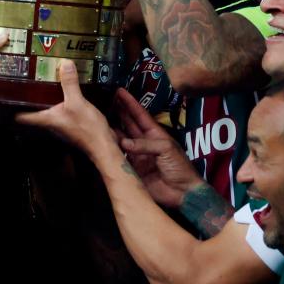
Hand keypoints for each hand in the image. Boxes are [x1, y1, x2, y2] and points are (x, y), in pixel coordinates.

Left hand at [17, 60, 117, 156]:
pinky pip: (60, 106)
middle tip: (24, 77)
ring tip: (42, 77)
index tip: (5, 92)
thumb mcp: (77, 102)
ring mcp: (60, 122)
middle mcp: (50, 121)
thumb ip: (69, 83)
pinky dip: (59, 96)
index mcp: (46, 118)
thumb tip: (64, 63)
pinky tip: (64, 86)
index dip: (11, 107)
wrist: (103, 145)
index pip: (21, 116)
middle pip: (33, 108)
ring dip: (44, 95)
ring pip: (46, 107)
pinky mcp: (71, 120)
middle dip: (28, 94)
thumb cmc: (87, 129)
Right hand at [114, 88, 200, 208]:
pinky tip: (104, 142)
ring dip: (113, 130)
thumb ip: (145, 144)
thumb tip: (123, 143)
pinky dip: (113, 151)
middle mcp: (144, 142)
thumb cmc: (179, 166)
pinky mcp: (133, 169)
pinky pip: (121, 158)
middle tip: (106, 100)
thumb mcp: (166, 149)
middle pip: (129, 124)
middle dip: (119, 112)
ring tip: (101, 119)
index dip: (130, 103)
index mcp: (155, 133)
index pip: (140, 115)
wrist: (182, 193)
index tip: (119, 91)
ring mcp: (138, 155)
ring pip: (122, 140)